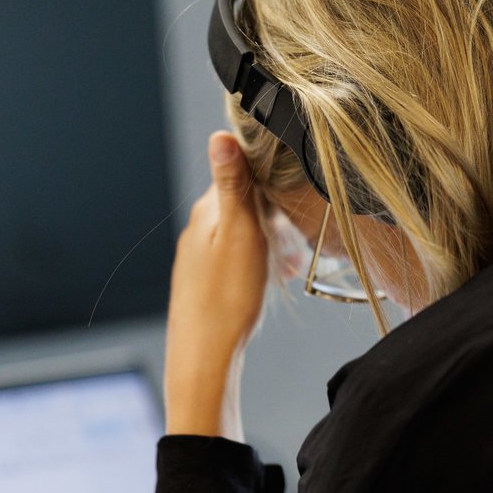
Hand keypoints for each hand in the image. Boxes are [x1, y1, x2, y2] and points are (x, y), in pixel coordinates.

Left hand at [164, 131, 268, 438]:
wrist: (204, 357)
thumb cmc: (227, 298)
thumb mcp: (240, 233)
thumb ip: (234, 184)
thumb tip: (220, 134)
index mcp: (208, 212)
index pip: (244, 176)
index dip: (275, 188)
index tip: (293, 211)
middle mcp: (198, 230)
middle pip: (246, 207)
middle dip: (277, 222)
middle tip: (294, 251)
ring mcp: (198, 257)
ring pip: (245, 236)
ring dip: (271, 247)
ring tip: (287, 270)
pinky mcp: (203, 282)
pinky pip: (238, 260)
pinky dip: (259, 266)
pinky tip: (269, 284)